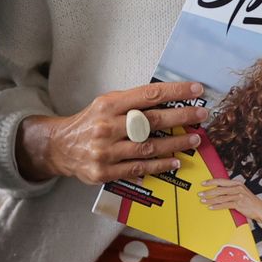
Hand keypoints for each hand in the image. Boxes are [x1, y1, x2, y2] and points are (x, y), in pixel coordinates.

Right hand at [19, 81, 208, 185]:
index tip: (196, 89)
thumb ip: (132, 103)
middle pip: (151, 121)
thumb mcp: (106, 104)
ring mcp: (105, 151)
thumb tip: (169, 99)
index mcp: (108, 105)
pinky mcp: (104, 172)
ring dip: (176, 144)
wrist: (59, 147)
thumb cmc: (90, 123)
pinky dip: (160, 165)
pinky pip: (139, 168)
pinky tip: (176, 161)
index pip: (148, 95)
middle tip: (202, 115)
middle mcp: (107, 126)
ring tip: (194, 139)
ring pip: (148, 147)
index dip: (175, 92)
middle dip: (182, 117)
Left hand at [198, 177, 261, 222]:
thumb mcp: (241, 192)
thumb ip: (231, 189)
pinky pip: (224, 205)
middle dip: (208, 192)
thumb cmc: (250, 201)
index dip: (211, 182)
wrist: (261, 209)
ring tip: (203, 201)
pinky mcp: (238, 204)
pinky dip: (216, 206)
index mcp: (237, 183)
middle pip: (219, 189)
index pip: (221, 181)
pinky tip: (211, 207)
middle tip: (200, 194)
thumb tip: (218, 189)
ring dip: (210, 200)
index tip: (203, 183)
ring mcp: (238, 196)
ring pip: (220, 197)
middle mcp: (237, 188)